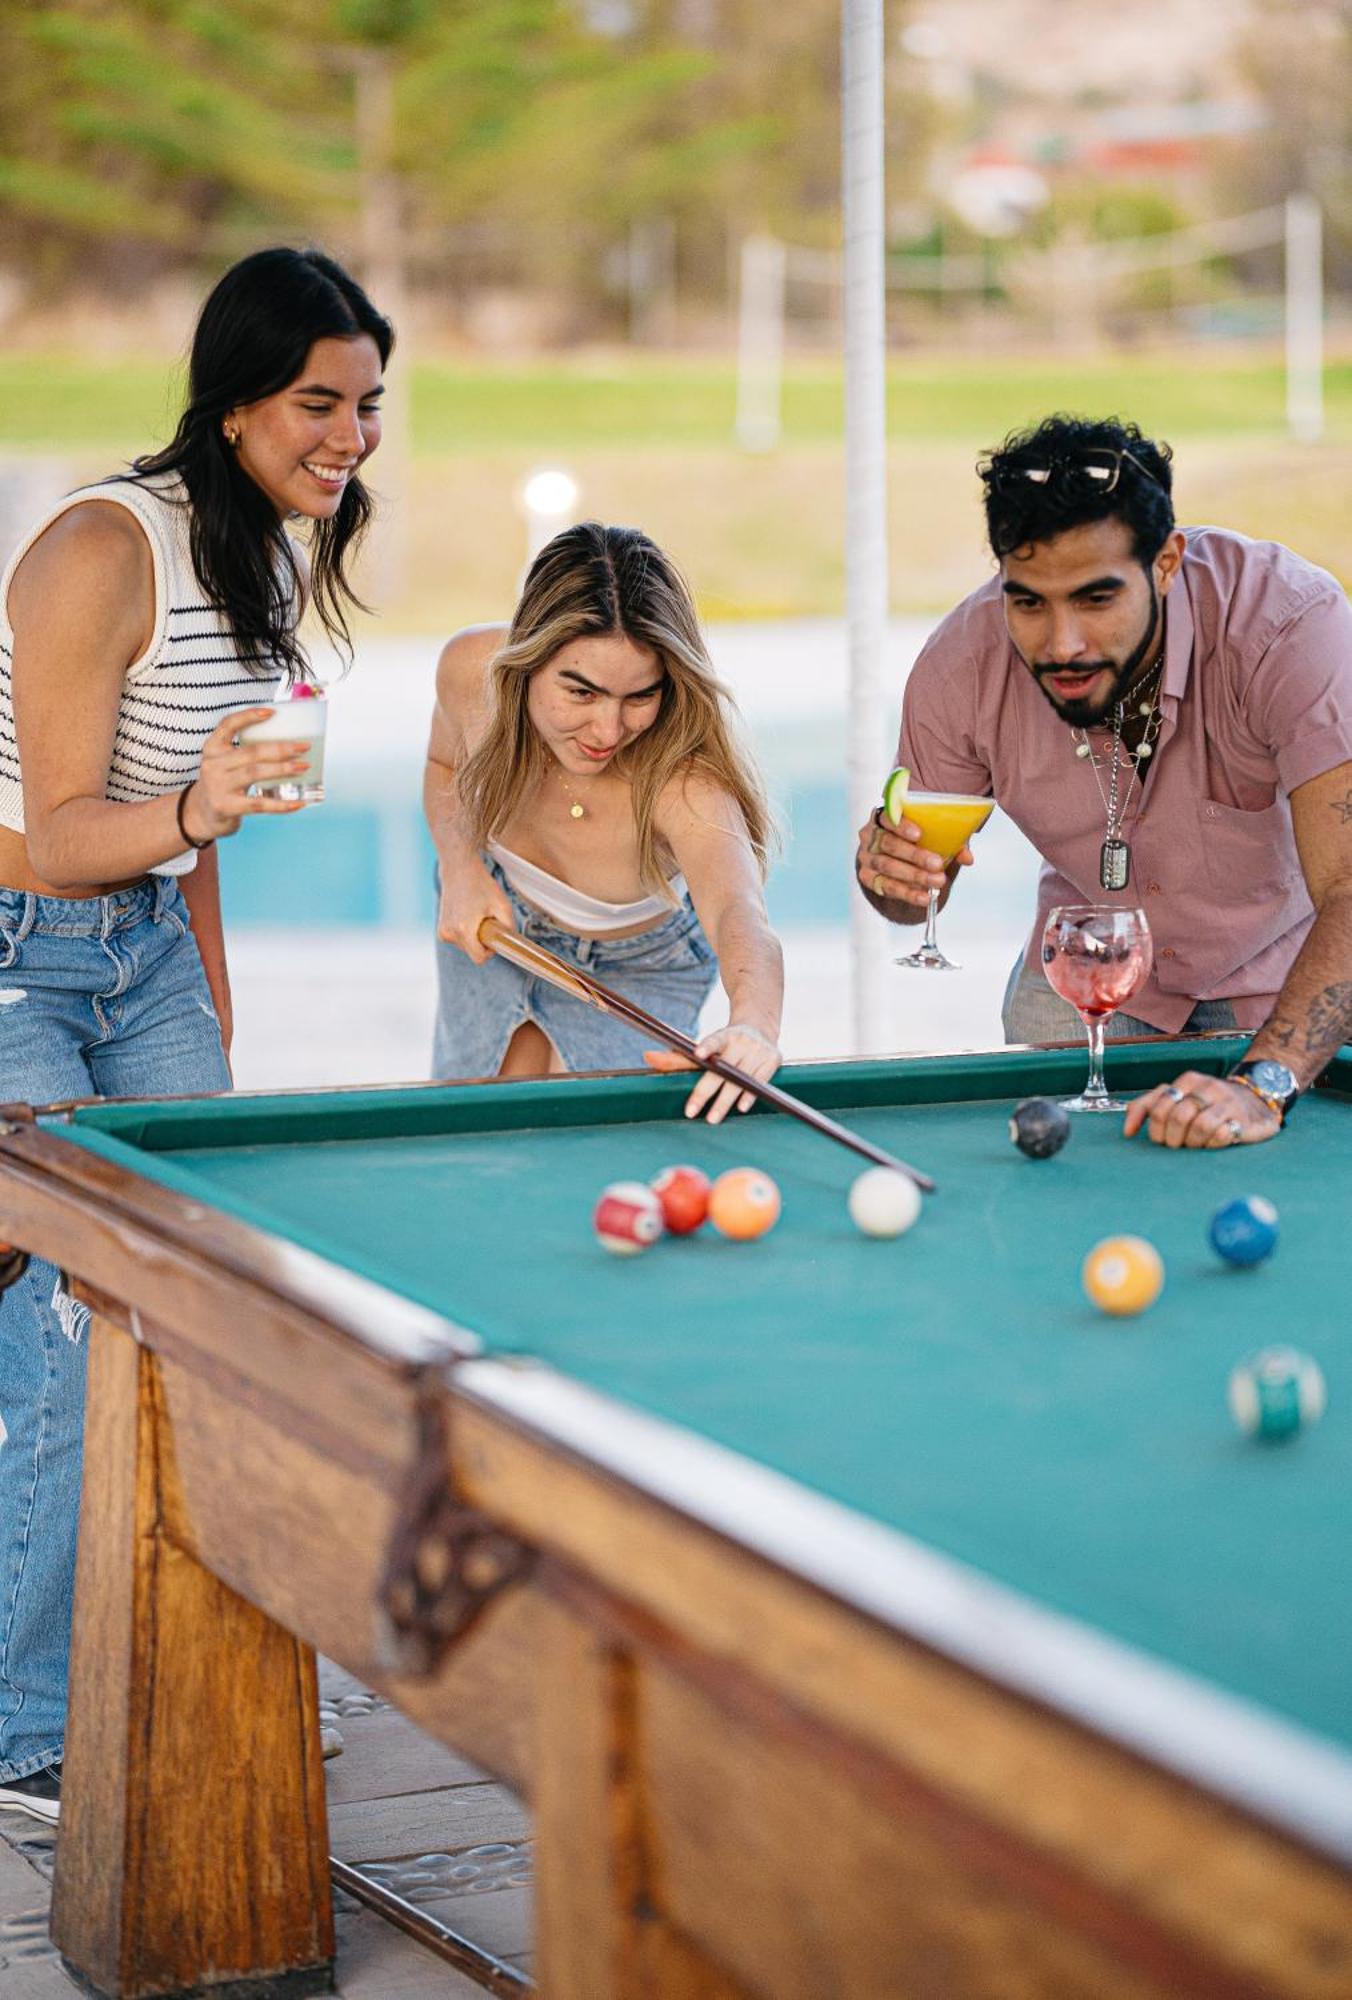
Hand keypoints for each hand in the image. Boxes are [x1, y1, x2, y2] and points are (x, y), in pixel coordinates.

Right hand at [183, 709, 313, 841]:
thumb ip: (246, 753)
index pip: (228, 724)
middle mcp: (213, 764)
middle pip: (251, 752)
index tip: (273, 712)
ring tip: (304, 767)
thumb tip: (289, 745)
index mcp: (213, 748)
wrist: (200, 815)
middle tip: (304, 747)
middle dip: (281, 748)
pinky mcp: (226, 807)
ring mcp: (218, 786)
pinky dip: (281, 804)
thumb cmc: (223, 783)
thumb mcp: (225, 762)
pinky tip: (298, 803)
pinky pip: (259, 804)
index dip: (249, 716)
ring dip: (283, 769)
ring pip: (255, 773)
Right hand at [436, 858, 515, 963]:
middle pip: (473, 952)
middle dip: (482, 941)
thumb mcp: (503, 905)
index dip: (491, 951)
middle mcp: (449, 934)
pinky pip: (459, 941)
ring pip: (466, 947)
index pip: (479, 958)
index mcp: (463, 929)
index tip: (494, 938)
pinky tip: (467, 916)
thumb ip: (509, 928)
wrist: (459, 870)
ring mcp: (442, 933)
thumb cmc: (482, 885)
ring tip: (475, 915)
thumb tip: (511, 944)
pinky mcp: (440, 931)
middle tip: (485, 919)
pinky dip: (466, 933)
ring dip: (474, 936)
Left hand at [644, 1021, 781, 1123]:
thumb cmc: (725, 1045)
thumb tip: (647, 1056)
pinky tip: (741, 1107)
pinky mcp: (774, 1059)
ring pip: (741, 1079)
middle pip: (724, 1069)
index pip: (715, 1039)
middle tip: (691, 1112)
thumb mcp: (705, 1048)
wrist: (760, 1028)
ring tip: (712, 1119)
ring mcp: (759, 1050)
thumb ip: (678, 1057)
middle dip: (706, 1091)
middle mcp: (743, 1041)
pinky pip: (760, 1081)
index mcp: (725, 1035)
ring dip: (726, 1100)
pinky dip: (750, 1095)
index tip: (699, 1053)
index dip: (708, 1046)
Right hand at [855, 807, 972, 908]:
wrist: (896, 862)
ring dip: (914, 875)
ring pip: (888, 866)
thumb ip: (949, 842)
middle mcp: (870, 835)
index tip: (919, 835)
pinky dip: (908, 893)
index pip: (888, 817)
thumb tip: (968, 858)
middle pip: (889, 844)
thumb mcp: (933, 838)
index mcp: (884, 817)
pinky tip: (924, 897)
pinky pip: (887, 887)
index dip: (902, 826)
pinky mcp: (867, 878)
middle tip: (937, 864)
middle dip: (914, 855)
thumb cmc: (917, 843)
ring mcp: (866, 857)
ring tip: (937, 882)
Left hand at [1123, 1072, 1281, 1149]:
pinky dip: (1212, 1144)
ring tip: (1195, 1145)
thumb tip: (1127, 1132)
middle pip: (1178, 1118)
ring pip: (1200, 1127)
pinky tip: (1213, 1144)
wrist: (1257, 1097)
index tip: (1159, 1139)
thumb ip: (1148, 1106)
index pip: (1160, 1107)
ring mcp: (1227, 1102)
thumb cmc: (1208, 1102)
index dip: (1155, 1130)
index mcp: (1188, 1080)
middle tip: (1177, 1145)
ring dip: (1193, 1143)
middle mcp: (1208, 1087)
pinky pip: (1222, 1135)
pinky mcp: (1244, 1119)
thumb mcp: (1178, 1095)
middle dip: (1173, 1139)